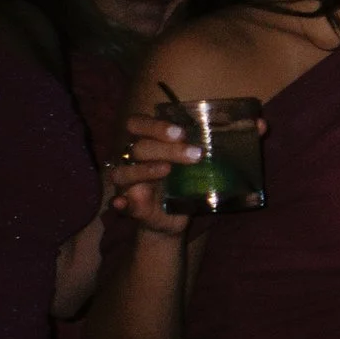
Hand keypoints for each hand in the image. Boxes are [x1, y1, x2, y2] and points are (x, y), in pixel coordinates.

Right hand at [107, 111, 206, 238]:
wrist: (176, 213)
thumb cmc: (184, 177)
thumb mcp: (191, 160)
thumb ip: (196, 146)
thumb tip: (219, 131)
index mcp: (143, 141)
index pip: (137, 124)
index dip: (155, 126)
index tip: (180, 133)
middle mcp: (130, 159)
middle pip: (137, 148)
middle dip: (166, 149)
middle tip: (194, 154)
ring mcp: (126, 183)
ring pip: (122, 172)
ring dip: (144, 170)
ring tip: (167, 169)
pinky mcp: (129, 206)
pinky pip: (120, 203)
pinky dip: (120, 202)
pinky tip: (122, 202)